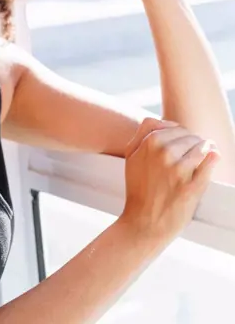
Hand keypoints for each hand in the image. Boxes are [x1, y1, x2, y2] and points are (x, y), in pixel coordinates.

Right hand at [120, 117, 219, 242]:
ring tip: (205, 154)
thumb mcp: (131, 155)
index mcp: (149, 143)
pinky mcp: (192, 186)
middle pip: (189, 135)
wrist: (143, 223)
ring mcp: (179, 170)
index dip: (180, 134)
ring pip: (201, 146)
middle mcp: (164, 152)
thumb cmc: (138, 189)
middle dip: (193, 141)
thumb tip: (168, 122)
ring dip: (205, 148)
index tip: (182, 143)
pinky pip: (210, 162)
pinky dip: (214, 158)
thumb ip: (144, 132)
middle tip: (193, 152)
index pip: (174, 127)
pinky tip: (214, 157)